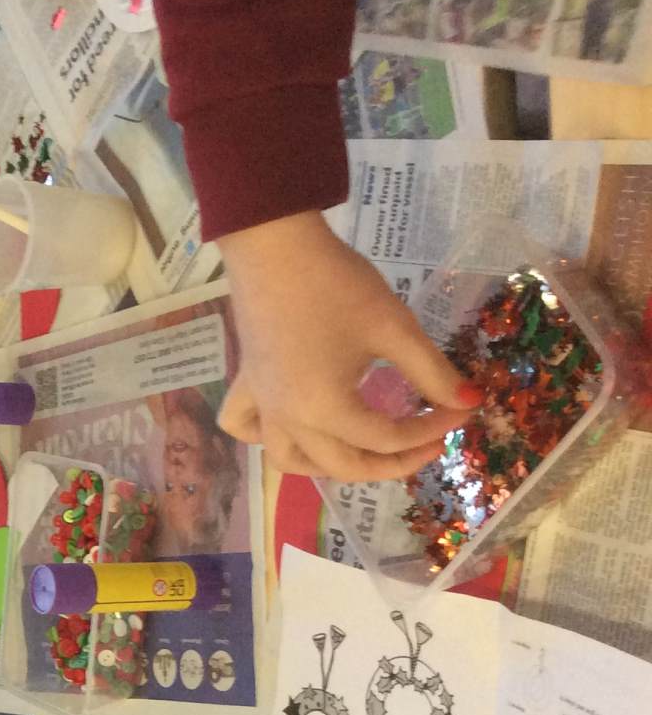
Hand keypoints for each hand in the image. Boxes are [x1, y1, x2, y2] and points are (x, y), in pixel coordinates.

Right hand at [216, 212, 480, 480]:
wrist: (276, 248)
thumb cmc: (338, 285)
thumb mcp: (394, 327)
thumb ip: (433, 372)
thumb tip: (470, 402)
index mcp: (326, 409)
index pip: (388, 438)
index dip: (433, 427)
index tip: (462, 409)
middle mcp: (289, 420)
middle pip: (343, 465)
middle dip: (392, 461)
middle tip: (428, 440)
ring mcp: (263, 406)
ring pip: (291, 461)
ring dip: (330, 466)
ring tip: (363, 450)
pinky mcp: (247, 386)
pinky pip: (244, 428)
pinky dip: (266, 437)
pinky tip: (290, 425)